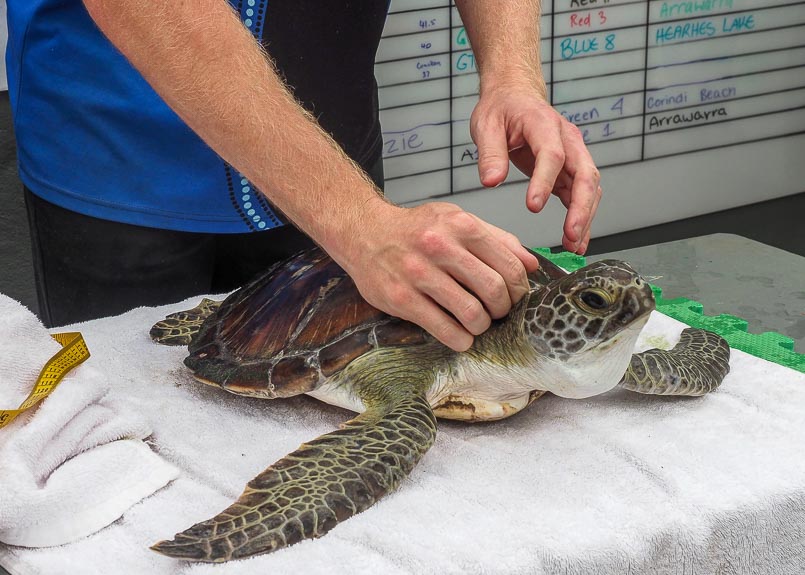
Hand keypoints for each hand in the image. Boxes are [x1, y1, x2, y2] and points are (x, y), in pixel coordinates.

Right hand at [338, 201, 538, 351]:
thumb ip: (497, 238)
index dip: (520, 289)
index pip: (509, 266)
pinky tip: (460, 336)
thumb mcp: (458, 220)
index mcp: (462, 226)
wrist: (364, 232)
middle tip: (497, 312)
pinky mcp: (401, 298)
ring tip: (478, 324)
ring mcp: (419, 274)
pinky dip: (460, 339)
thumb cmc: (416, 228)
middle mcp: (441, 247)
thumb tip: (532, 264)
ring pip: (471, 314)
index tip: (515, 297)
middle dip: (503, 309)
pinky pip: (444, 329)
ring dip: (482, 326)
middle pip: (494, 291)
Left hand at [470, 81, 601, 253]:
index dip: (545, 181)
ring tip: (575, 246)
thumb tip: (491, 181)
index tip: (533, 206)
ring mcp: (573, 155)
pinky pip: (582, 195)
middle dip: (581, 208)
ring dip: (585, 217)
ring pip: (589, 188)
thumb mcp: (486, 125)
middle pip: (585, 174)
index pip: (552, 154)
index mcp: (544, 124)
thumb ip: (490, 154)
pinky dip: (581, 217)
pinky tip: (575, 239)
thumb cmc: (501, 109)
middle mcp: (567, 139)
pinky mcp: (570, 170)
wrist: (515, 96)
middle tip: (571, 235)